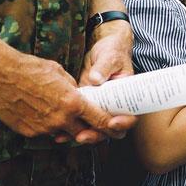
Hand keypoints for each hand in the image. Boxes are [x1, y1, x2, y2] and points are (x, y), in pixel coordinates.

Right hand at [0, 47, 134, 144]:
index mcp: (72, 102)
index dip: (113, 128)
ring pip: (64, 135)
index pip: (100, 121)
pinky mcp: (29, 133)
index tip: (121, 130)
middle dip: (91, 131)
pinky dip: (49, 128)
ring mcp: (44, 129)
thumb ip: (73, 89)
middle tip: (95, 128)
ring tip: (64, 117)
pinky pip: (46, 134)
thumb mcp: (59, 73)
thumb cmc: (30, 69)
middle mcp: (61, 119)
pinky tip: (43, 115)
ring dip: (69, 129)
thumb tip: (80, 96)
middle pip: (84, 133)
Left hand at [65, 20, 136, 142]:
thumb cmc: (112, 51)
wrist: (102, 48)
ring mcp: (99, 105)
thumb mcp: (110, 57)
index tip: (111, 123)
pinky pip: (79, 118)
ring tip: (64, 137)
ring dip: (80, 134)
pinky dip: (69, 126)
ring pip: (92, 127)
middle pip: (108, 128)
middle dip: (96, 134)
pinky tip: (56, 132)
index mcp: (127, 96)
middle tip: (83, 136)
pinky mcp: (84, 103)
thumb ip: (103, 68)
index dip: (122, 123)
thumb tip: (96, 79)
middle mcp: (113, 105)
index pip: (130, 116)